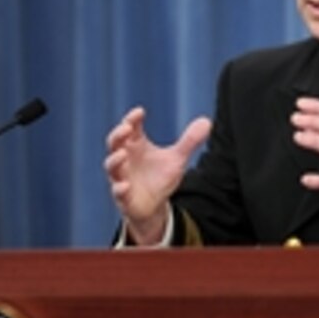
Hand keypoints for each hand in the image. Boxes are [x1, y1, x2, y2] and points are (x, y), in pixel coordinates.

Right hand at [104, 106, 211, 243]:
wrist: (153, 205)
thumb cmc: (159, 177)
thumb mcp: (176, 159)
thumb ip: (189, 141)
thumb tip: (207, 121)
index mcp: (136, 145)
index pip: (130, 127)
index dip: (132, 119)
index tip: (140, 112)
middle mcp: (125, 159)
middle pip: (114, 143)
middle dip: (118, 134)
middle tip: (126, 127)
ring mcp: (122, 177)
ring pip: (111, 166)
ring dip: (115, 160)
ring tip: (122, 154)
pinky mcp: (123, 196)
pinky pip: (118, 192)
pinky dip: (120, 189)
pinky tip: (125, 186)